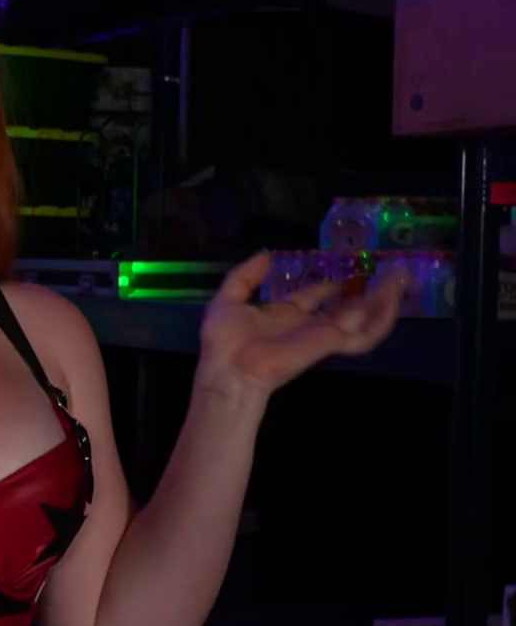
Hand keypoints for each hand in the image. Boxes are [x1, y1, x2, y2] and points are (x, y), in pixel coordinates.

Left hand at [196, 252, 407, 398]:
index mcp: (284, 316)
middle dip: (365, 291)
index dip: (327, 286)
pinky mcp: (332, 342)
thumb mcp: (228, 298)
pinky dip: (383, 316)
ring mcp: (323, 335)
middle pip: (345, 307)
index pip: (313, 298)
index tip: (342, 274)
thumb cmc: (225, 340)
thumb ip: (246, 276)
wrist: (230, 370)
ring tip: (400, 278)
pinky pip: (366, 332)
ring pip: (364, 318)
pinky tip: (393, 296)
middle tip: (384, 274)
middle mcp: (308, 325)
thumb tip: (266, 255)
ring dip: (384, 300)